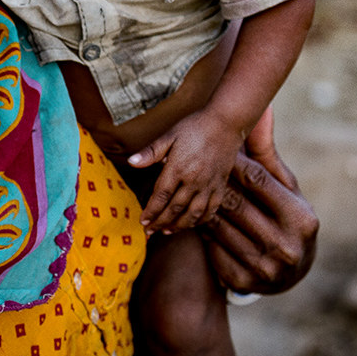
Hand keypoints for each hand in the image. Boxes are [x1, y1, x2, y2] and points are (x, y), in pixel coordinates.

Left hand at [129, 109, 242, 232]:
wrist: (226, 123)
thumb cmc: (194, 127)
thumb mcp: (169, 135)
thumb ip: (150, 152)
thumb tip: (131, 162)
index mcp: (178, 168)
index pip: (160, 196)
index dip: (151, 211)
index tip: (143, 221)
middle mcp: (194, 180)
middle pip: (174, 208)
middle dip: (160, 222)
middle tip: (149, 232)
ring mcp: (209, 185)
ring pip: (193, 213)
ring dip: (179, 225)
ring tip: (167, 231)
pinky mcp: (221, 186)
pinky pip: (211, 210)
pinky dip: (201, 220)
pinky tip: (192, 223)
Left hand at [200, 107, 318, 293]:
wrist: (293, 274)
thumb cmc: (287, 218)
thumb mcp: (286, 189)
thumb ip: (267, 153)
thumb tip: (261, 110)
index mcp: (301, 218)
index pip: (256, 180)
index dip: (231, 161)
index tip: (213, 148)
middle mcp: (286, 246)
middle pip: (234, 202)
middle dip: (209, 180)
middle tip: (189, 163)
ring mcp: (264, 268)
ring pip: (217, 223)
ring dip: (197, 203)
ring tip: (183, 185)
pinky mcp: (243, 282)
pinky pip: (211, 246)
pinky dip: (200, 228)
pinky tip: (190, 214)